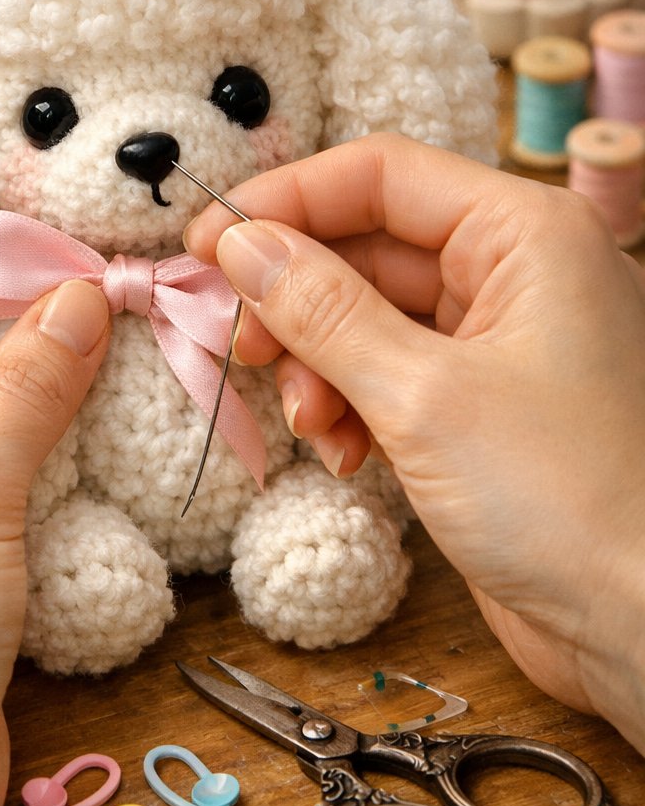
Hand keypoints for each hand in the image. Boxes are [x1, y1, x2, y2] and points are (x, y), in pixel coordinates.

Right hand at [185, 133, 644, 750]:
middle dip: (295, 299)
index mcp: (526, 234)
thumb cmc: (566, 500)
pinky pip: (389, 376)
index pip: (381, 176)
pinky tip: (342, 456)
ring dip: (316, 365)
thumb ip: (322, 310)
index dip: (285, 201)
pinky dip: (348, 407)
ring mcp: (502, 344)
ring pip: (369, 318)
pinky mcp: (483, 409)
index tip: (204, 244)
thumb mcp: (421, 395)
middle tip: (238, 345)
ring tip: (306, 423)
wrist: (644, 630)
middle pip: (369, 248)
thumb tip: (241, 243)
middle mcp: (518, 274)